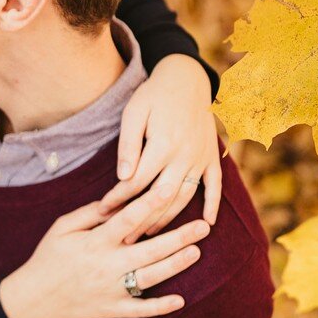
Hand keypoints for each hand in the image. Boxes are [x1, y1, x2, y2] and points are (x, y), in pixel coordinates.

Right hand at [0, 191, 209, 317]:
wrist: (33, 299)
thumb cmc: (48, 257)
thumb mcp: (62, 228)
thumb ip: (90, 213)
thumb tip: (117, 200)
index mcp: (95, 242)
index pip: (127, 220)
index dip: (149, 204)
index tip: (169, 189)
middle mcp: (106, 265)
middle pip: (149, 250)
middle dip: (178, 237)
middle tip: (203, 226)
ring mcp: (110, 290)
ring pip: (150, 277)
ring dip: (175, 265)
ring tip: (196, 252)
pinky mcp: (111, 310)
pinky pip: (139, 309)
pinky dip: (159, 307)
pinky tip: (181, 300)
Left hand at [103, 54, 221, 238]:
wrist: (187, 79)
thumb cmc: (153, 96)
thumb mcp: (134, 113)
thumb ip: (129, 145)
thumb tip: (123, 177)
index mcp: (163, 144)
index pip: (137, 181)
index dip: (119, 198)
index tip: (103, 211)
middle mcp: (185, 155)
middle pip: (161, 197)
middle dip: (141, 219)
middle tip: (123, 238)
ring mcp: (201, 158)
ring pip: (186, 197)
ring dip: (169, 219)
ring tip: (150, 236)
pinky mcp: (212, 157)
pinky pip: (215, 185)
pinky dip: (213, 205)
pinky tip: (207, 225)